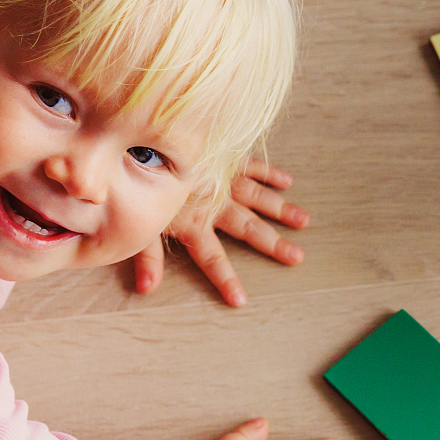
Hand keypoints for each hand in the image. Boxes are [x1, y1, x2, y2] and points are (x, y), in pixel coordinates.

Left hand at [133, 158, 308, 306]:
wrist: (142, 139)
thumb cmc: (136, 179)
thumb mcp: (139, 222)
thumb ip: (147, 256)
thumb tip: (147, 289)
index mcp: (193, 222)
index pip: (212, 258)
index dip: (226, 280)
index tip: (241, 300)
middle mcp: (214, 203)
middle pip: (248, 228)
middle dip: (273, 245)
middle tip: (296, 257)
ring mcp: (222, 178)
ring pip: (258, 197)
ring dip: (281, 210)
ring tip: (303, 221)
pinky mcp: (223, 157)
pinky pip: (251, 166)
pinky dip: (269, 173)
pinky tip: (287, 181)